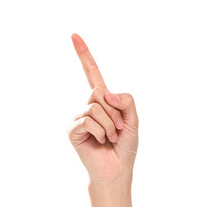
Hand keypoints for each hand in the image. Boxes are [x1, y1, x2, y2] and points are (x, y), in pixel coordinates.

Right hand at [67, 33, 139, 185]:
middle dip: (115, 111)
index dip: (84, 55)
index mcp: (102, 101)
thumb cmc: (125, 147)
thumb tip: (104, 91)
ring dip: (110, 124)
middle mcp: (87, 106)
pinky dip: (101, 131)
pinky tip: (101, 142)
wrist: (117, 171)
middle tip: (118, 130)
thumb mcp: (133, 120)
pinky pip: (88, 119)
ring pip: (96, 106)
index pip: (91, 74)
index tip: (74, 35)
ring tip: (110, 138)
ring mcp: (78, 117)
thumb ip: (126, 101)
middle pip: (100, 90)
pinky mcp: (72, 129)